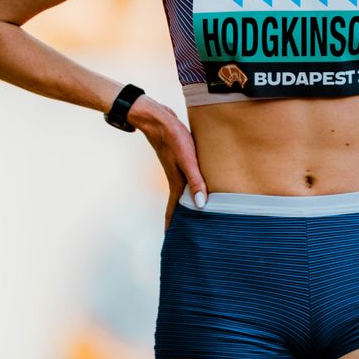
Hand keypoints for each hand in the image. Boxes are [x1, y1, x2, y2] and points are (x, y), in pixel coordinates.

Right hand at [125, 96, 208, 224]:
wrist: (156, 118)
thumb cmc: (172, 138)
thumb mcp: (187, 160)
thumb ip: (195, 181)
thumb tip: (201, 204)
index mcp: (176, 182)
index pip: (174, 210)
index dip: (173, 225)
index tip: (172, 240)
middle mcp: (175, 178)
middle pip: (179, 204)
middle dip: (182, 218)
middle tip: (187, 233)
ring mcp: (177, 169)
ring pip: (183, 191)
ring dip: (187, 203)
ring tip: (195, 213)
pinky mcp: (180, 159)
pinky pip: (187, 178)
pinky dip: (191, 186)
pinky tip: (198, 184)